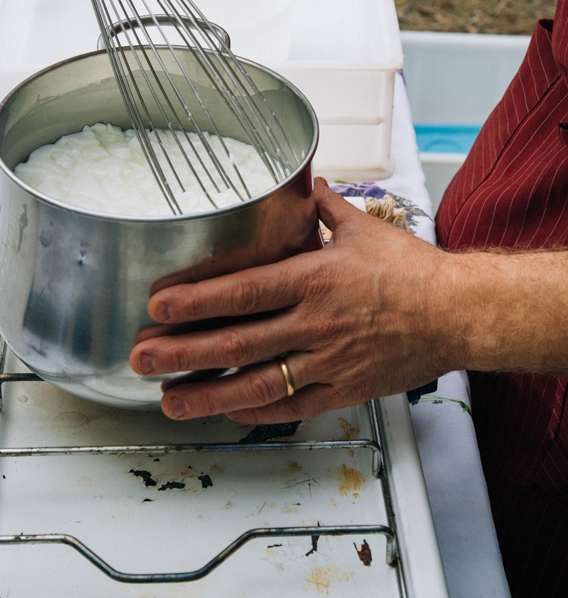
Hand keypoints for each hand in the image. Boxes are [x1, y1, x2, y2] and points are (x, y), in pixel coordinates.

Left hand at [129, 179, 459, 422]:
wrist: (457, 314)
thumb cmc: (411, 271)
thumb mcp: (362, 228)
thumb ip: (324, 208)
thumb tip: (305, 184)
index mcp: (313, 278)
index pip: (243, 290)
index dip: (196, 300)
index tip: (156, 306)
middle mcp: (313, 322)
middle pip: (235, 342)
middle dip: (182, 352)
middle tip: (141, 358)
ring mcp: (325, 361)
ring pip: (256, 384)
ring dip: (207, 395)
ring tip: (168, 400)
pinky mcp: (341, 390)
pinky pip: (291, 407)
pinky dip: (256, 413)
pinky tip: (226, 413)